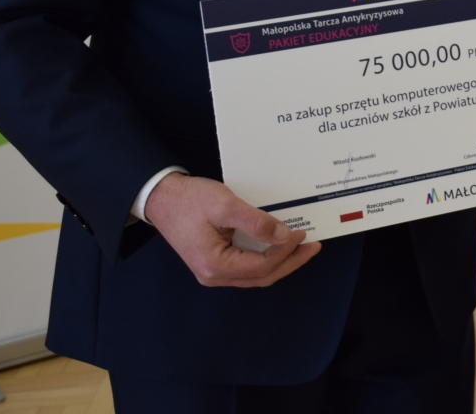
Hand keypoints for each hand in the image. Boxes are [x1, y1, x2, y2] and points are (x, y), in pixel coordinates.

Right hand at [145, 172, 319, 287]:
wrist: (162, 198)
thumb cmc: (188, 200)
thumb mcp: (225, 205)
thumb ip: (255, 222)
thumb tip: (282, 235)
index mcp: (214, 265)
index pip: (261, 266)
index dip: (285, 252)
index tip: (301, 234)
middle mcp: (214, 275)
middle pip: (262, 277)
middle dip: (290, 262)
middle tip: (313, 247)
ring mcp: (214, 271)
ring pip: (255, 275)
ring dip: (280, 262)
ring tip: (301, 247)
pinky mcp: (216, 262)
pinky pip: (247, 266)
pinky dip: (266, 258)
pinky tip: (279, 245)